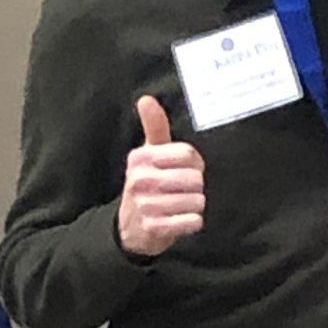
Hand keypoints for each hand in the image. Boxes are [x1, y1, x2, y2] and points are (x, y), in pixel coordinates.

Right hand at [118, 95, 205, 258]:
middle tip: (180, 190)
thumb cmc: (147, 183)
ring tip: (178, 205)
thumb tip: (146, 99)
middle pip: (195, 178)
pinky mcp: (154, 228)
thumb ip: (153, 126)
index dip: (194, 163)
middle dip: (195, 186)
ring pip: (197, 201)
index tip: (183, 169)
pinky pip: (193, 221)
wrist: (130, 227)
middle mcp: (140, 179)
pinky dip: (192, 222)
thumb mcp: (148, 154)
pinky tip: (179, 220)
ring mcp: (146, 205)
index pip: (188, 154)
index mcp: (140, 158)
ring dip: (194, 205)